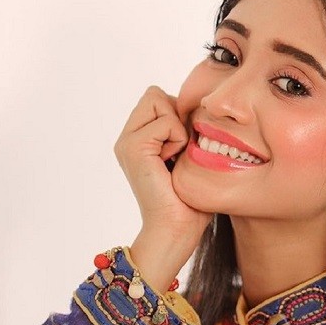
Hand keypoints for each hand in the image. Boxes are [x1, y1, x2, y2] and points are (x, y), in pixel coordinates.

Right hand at [114, 86, 211, 288]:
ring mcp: (126, 142)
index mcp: (139, 138)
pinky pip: (165, 122)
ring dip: (177, 128)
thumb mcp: (190, 156)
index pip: (159, 97)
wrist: (177, 230)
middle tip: (179, 153)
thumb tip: (199, 107)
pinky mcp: (133, 148)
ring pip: (159, 100)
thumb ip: (186, 129)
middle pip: (156, 94)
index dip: (179, 115)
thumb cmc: (191, 200)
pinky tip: (172, 165)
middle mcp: (128, 137)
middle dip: (176, 117)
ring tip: (175, 159)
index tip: (184, 149)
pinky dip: (178, 140)